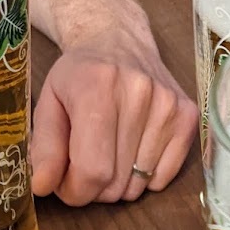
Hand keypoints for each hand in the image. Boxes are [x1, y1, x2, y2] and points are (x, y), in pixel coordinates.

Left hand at [31, 37, 197, 205]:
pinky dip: (144, 177)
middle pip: (115, 184)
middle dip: (94, 187)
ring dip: (118, 182)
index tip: (66, 182)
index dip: (74, 190)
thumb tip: (42, 185)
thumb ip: (44, 148)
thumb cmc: (79, 76)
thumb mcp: (49, 104)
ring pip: (137, 186)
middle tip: (86, 162)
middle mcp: (138, 95)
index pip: (92, 172)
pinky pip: (163, 178)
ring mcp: (168, 106)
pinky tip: (133, 149)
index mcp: (97, 90)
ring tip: (110, 151)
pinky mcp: (187, 117)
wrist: (118, 38)